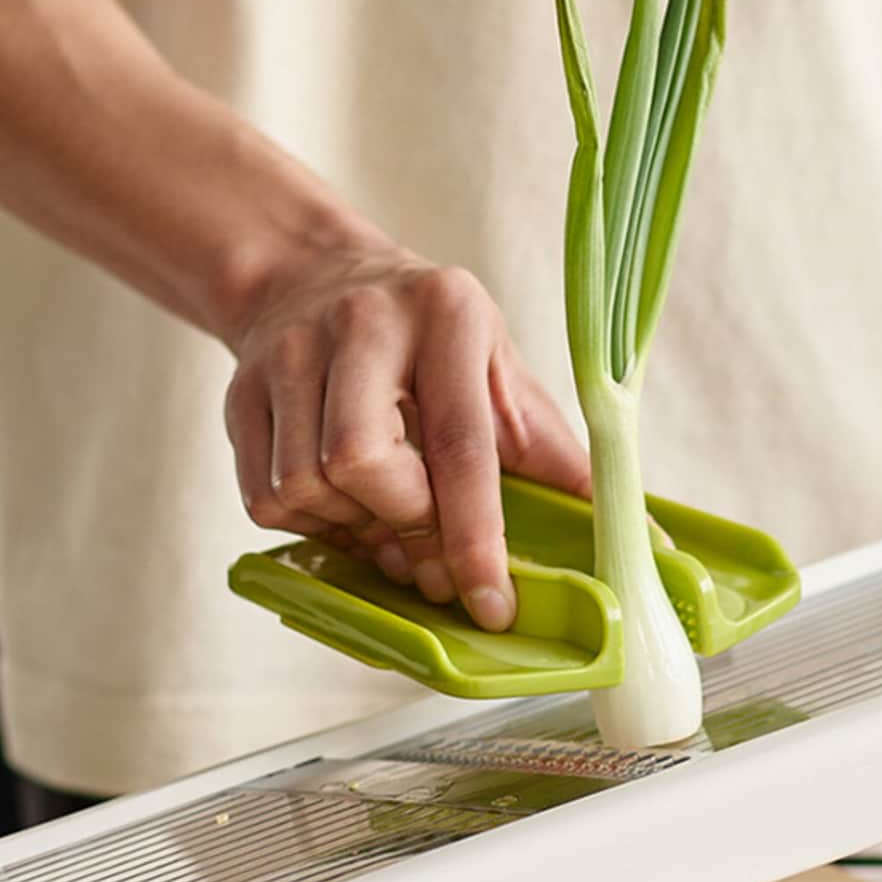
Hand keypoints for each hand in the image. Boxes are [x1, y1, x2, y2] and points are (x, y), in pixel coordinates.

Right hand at [223, 247, 591, 630]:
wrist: (311, 278)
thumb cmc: (430, 342)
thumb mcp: (502, 375)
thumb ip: (559, 459)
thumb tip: (643, 546)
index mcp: (447, 315)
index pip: (459, 443)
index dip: (475, 537)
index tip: (490, 603)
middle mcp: (362, 325)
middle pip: (365, 467)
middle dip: (405, 528)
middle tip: (431, 558)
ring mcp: (289, 354)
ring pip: (307, 487)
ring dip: (353, 528)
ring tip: (385, 518)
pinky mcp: (238, 391)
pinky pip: (265, 497)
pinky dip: (309, 522)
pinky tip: (341, 503)